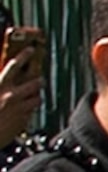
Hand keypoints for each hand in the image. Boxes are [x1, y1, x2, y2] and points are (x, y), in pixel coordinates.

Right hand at [0, 29, 41, 143]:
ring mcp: (20, 109)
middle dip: (38, 80)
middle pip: (34, 83)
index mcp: (0, 85)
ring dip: (35, 96)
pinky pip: (32, 112)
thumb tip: (2, 73)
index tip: (31, 50)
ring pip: (37, 98)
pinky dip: (30, 109)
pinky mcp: (24, 121)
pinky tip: (23, 110)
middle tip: (40, 79)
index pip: (14, 65)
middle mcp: (12, 96)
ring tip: (32, 96)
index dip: (24, 55)